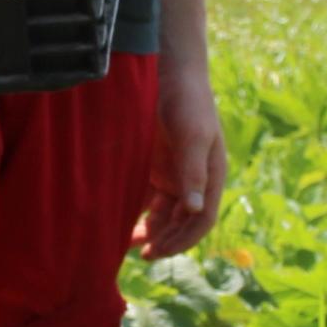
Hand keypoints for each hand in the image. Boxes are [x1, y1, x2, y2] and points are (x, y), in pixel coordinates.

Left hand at [132, 62, 229, 259]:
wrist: (169, 72)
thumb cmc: (188, 101)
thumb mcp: (193, 135)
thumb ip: (193, 172)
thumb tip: (195, 209)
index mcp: (211, 176)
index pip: (202, 219)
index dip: (183, 239)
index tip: (159, 251)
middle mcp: (193, 180)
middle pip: (181, 222)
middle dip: (164, 240)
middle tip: (141, 254)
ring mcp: (172, 173)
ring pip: (162, 213)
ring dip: (149, 230)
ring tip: (125, 243)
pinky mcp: (152, 166)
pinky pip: (144, 197)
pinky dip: (134, 211)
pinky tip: (115, 218)